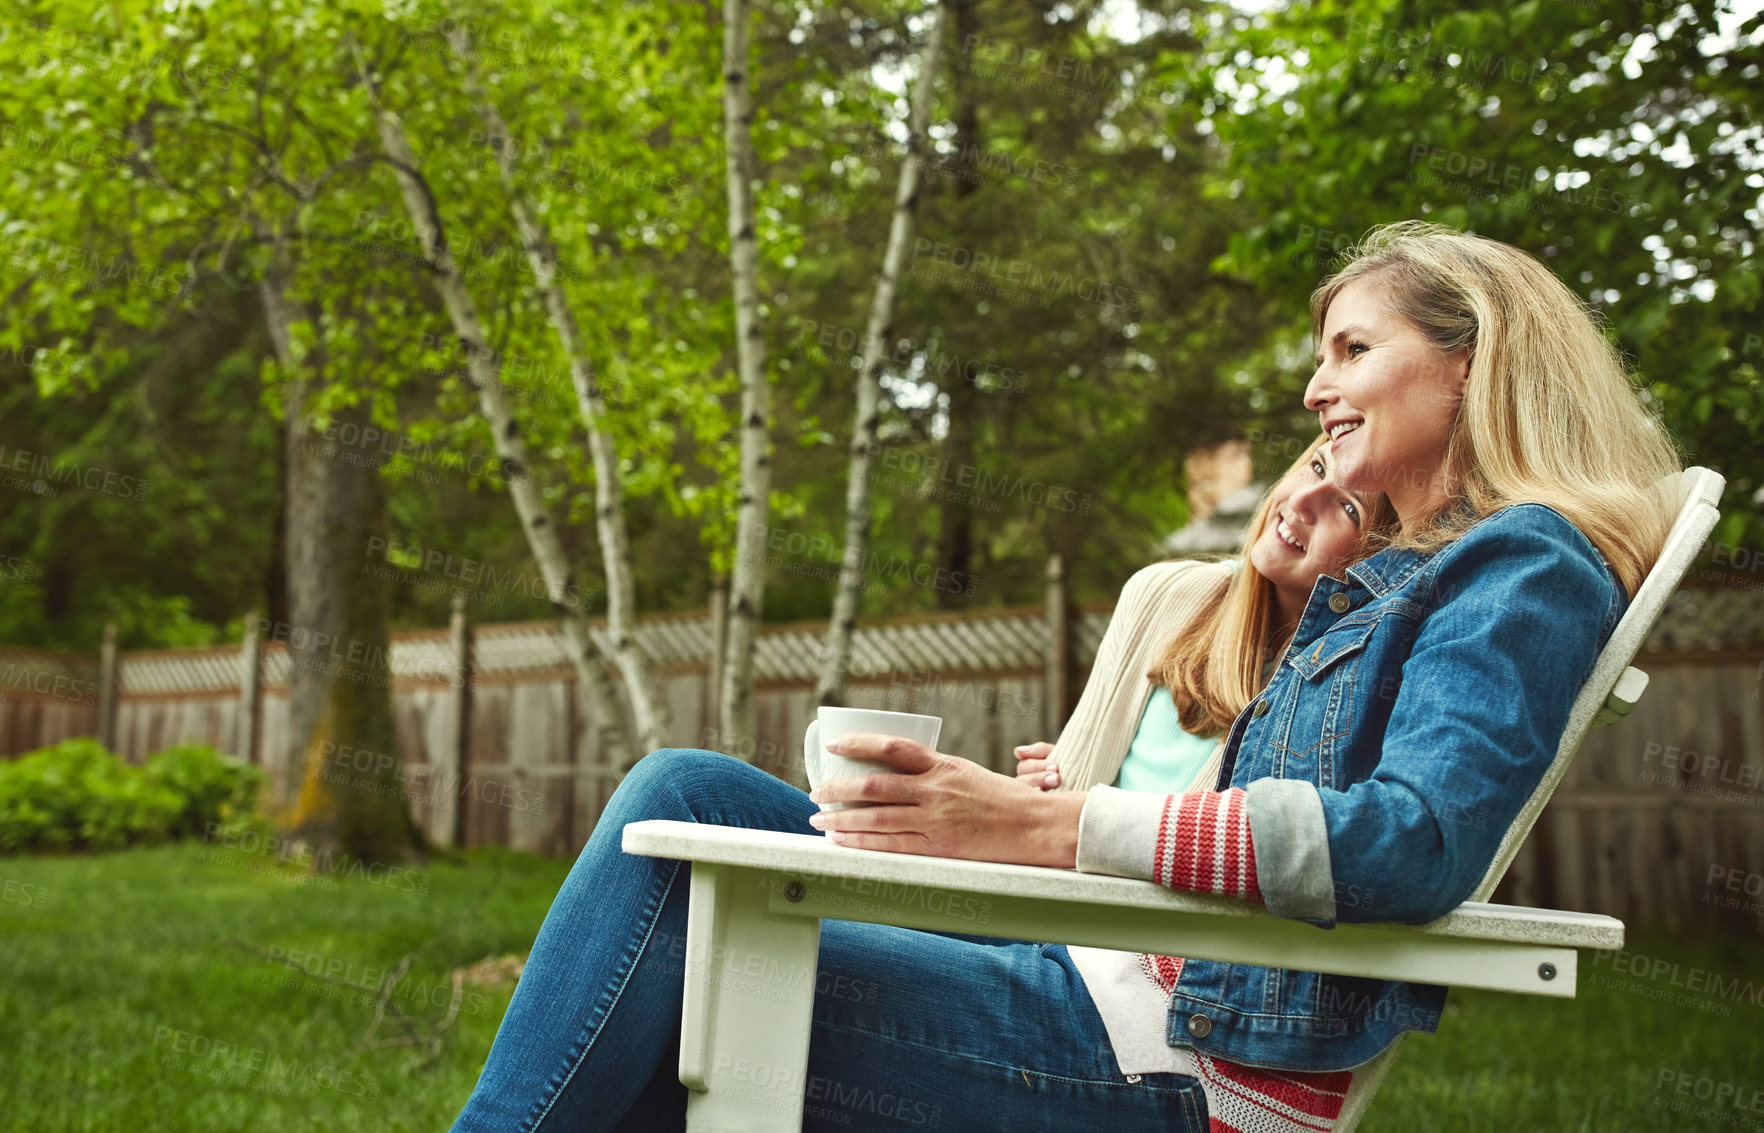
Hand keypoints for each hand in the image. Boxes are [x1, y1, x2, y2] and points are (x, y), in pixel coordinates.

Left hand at [806, 734, 1082, 867]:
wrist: (1035, 826)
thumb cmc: (1003, 799)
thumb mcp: (966, 773)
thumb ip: (933, 773)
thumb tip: (894, 773)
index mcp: (942, 765)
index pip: (892, 747)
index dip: (859, 744)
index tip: (835, 746)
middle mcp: (935, 790)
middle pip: (874, 786)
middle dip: (838, 789)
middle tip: (817, 793)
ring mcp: (936, 820)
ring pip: (876, 818)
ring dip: (841, 820)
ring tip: (820, 821)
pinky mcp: (939, 847)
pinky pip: (892, 846)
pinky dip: (863, 844)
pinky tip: (844, 843)